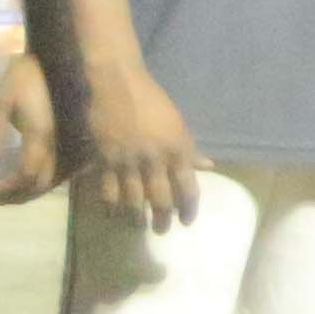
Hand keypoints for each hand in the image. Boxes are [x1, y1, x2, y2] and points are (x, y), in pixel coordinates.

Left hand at [0, 48, 62, 204]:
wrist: (56, 57)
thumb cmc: (24, 76)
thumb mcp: (2, 102)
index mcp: (41, 134)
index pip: (28, 174)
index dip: (11, 189)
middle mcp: (60, 143)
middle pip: (43, 183)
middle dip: (21, 195)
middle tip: (0, 199)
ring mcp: (71, 142)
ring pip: (57, 179)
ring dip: (35, 191)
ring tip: (14, 193)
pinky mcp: (75, 139)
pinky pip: (65, 169)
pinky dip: (48, 180)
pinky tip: (34, 179)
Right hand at [76, 67, 205, 231]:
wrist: (118, 83)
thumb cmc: (152, 101)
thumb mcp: (177, 124)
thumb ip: (189, 150)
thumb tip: (209, 167)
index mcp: (178, 149)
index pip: (189, 190)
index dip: (189, 210)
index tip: (186, 221)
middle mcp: (155, 159)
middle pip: (162, 201)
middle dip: (163, 221)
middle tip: (161, 230)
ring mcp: (129, 161)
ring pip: (134, 202)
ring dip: (137, 219)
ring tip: (138, 225)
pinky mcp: (106, 160)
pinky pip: (109, 192)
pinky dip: (112, 207)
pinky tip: (114, 214)